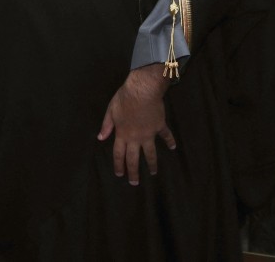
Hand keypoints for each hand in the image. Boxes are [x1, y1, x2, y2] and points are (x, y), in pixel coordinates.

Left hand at [97, 64, 175, 184]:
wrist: (142, 91)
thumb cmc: (124, 99)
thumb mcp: (111, 111)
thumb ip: (106, 125)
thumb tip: (100, 138)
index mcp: (122, 134)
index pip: (118, 154)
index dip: (118, 165)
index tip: (120, 174)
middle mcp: (135, 138)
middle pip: (133, 159)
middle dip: (133, 172)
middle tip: (134, 183)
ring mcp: (148, 134)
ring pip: (150, 153)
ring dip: (151, 164)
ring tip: (153, 173)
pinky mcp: (159, 126)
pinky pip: (165, 135)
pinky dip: (170, 141)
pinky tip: (173, 147)